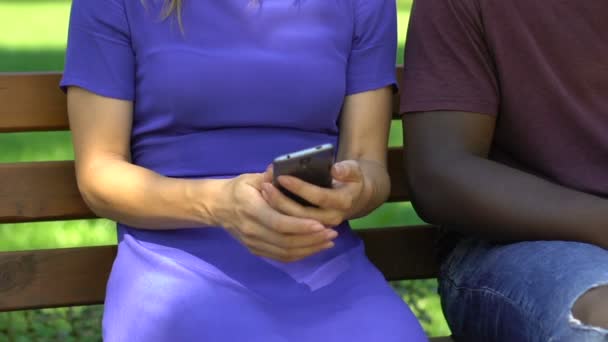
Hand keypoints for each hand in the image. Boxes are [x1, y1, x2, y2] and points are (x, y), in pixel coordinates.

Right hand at [216, 173, 337, 261]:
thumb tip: (283, 168)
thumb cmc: (238, 189)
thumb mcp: (250, 178)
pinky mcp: (256, 250)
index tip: (320, 224)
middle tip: (332, 233)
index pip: (278, 223)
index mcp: (250, 209)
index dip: (300, 226)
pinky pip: (281, 257)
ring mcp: (253, 243)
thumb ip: (269, 176)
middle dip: (311, 239)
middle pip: (285, 241)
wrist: (217, 207)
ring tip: (329, 241)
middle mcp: (251, 230)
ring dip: (309, 248)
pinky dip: (300, 254)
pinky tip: (315, 247)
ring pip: (285, 252)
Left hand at [261, 160, 365, 226]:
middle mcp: (333, 218)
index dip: (299, 187)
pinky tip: (267, 207)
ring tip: (264, 193)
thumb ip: (346, 169)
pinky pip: (294, 232)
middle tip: (266, 186)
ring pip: (295, 226)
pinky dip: (278, 222)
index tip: (282, 176)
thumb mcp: (353, 170)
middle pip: (302, 214)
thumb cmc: (351, 180)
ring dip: (277, 211)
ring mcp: (322, 230)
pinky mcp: (313, 235)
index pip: (318, 197)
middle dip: (281, 201)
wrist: (356, 199)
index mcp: (343, 201)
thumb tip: (335, 169)